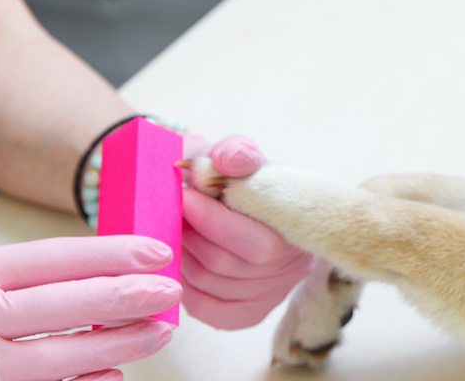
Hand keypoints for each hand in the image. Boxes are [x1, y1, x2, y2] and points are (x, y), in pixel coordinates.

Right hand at [0, 235, 178, 380]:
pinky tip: (114, 375)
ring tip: (159, 332)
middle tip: (170, 291)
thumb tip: (106, 273)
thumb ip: (18, 279)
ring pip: (54, 359)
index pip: (52, 258)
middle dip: (124, 297)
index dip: (111, 254)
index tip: (157, 252)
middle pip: (61, 306)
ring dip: (115, 346)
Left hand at [180, 135, 312, 329]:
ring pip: (209, 285)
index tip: (180, 194)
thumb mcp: (245, 155)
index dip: (207, 217)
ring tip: (171, 230)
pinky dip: (185, 286)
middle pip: (221, 262)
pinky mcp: (252, 312)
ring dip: (180, 255)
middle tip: (167, 210)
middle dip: (186, 234)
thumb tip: (222, 162)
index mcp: (298, 227)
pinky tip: (180, 261)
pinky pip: (208, 309)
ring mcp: (273, 294)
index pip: (247, 236)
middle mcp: (291, 268)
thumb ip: (235, 153)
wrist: (266, 205)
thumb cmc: (249, 178)